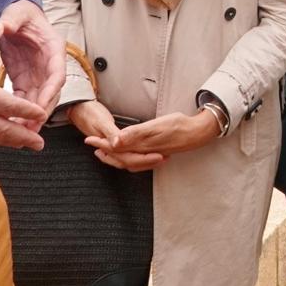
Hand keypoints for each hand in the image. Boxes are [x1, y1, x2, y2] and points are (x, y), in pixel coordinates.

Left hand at [0, 0, 64, 126]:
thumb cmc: (22, 14)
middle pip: (51, 93)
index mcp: (53, 49)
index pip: (57, 74)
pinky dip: (19, 111)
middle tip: (29, 128)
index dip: (50, 91)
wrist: (17, 19)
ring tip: (20, 133)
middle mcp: (50, 65)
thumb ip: (12, 19)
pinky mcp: (26, 80)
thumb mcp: (17, 13)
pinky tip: (9, 122)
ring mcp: (39, 75)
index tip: (39, 105)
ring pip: (39, 101)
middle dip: (41, 112)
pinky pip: (25, 99)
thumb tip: (3, 26)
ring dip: (31, 117)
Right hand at [69, 101, 164, 171]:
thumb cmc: (89, 113)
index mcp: (109, 145)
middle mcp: (111, 148)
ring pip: (129, 159)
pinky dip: (138, 153)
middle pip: (131, 161)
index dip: (145, 159)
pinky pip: (127, 152)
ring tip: (159, 157)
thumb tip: (118, 144)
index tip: (160, 156)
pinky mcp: (114, 141)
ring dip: (144, 160)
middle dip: (148, 162)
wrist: (77, 108)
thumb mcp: (101, 121)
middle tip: (164, 157)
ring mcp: (112, 146)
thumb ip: (110, 133)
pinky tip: (144, 150)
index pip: (129, 158)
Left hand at [97, 110, 219, 158]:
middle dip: (104, 151)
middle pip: (119, 155)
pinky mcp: (156, 152)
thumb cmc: (178, 126)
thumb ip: (135, 134)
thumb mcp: (156, 126)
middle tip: (91, 144)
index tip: (89, 139)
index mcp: (141, 146)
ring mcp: (151, 154)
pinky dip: (127, 157)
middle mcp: (144, 152)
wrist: (197, 132)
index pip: (116, 147)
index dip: (101, 143)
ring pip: (127, 159)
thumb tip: (116, 140)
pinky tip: (129, 152)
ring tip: (105, 151)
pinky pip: (136, 159)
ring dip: (114, 156)